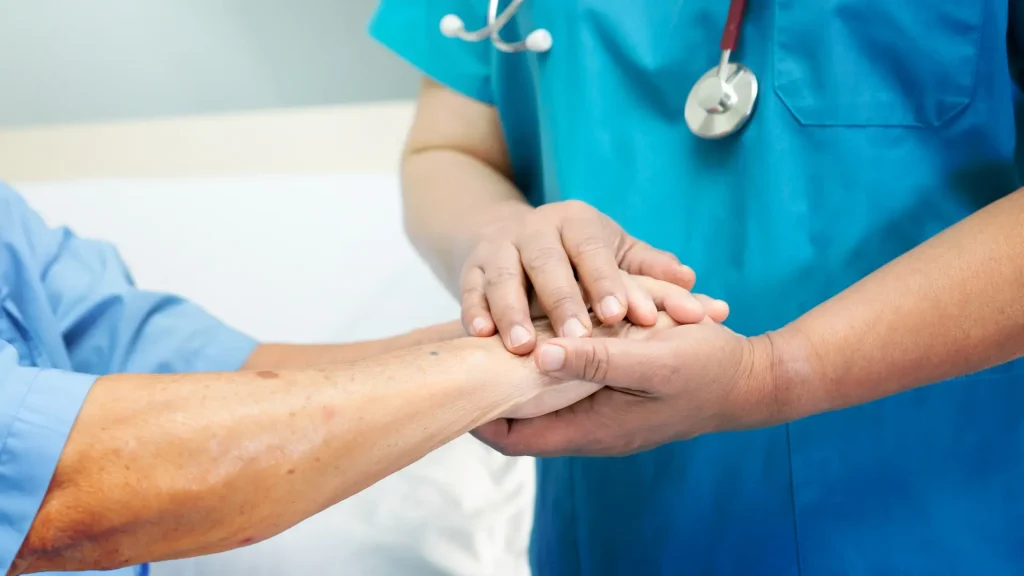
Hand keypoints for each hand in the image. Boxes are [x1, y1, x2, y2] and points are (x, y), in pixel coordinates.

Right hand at [461, 200, 696, 352]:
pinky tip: (482, 338)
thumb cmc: (580, 255)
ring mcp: (498, 247)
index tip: (622, 315)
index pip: (592, 249)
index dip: (606, 281)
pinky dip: (474, 312)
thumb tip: (690, 280)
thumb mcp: (615, 253)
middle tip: (579, 339)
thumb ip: (649, 268)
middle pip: (547, 262)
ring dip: (511, 312)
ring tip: (524, 348)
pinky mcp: (470, 268)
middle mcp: (535, 229)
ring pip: (502, 276)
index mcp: (576, 221)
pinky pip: (469, 290)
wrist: (517, 238)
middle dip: (561, 301)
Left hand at [477, 322, 778, 455]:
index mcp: (592, 429)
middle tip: (467, 347)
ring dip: (521, 369)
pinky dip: (550, 358)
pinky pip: (567, 380)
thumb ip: (596, 359)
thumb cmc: (706, 370)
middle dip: (493, 387)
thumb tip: (538, 354)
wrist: (752, 379)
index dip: (478, 414)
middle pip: (520, 418)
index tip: (454, 378)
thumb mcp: (652, 359)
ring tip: (493, 332)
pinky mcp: (612, 392)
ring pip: (542, 396)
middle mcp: (589, 427)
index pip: (513, 437)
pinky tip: (540, 324)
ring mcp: (601, 411)